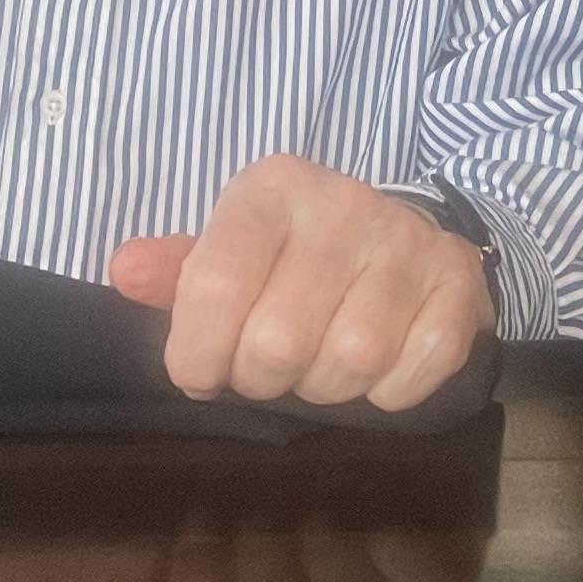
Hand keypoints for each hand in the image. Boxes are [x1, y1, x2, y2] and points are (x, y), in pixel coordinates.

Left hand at [109, 156, 492, 414]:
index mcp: (273, 188)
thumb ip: (178, 270)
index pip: (214, 286)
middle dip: (261, 378)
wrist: (406, 237)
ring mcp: (407, 242)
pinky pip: (410, 373)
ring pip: (349, 362)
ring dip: (324, 387)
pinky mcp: (456, 283)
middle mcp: (344, 203)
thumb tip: (126, 271)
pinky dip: (387, 392)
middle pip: (278, 342)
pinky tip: (376, 368)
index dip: (196, 354)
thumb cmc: (298, 255)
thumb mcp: (232, 248)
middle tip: (266, 369)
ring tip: (318, 363)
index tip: (200, 371)